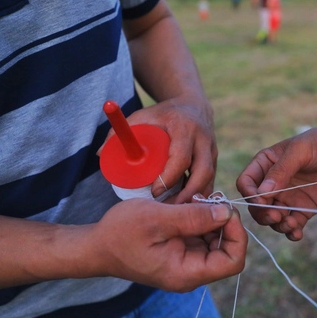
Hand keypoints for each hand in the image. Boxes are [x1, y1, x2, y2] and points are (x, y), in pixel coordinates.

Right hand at [87, 199, 245, 291]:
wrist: (95, 246)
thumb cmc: (120, 233)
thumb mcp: (158, 218)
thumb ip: (194, 217)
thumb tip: (227, 213)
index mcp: (187, 273)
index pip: (233, 261)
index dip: (237, 235)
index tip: (225, 210)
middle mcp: (191, 272)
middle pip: (228, 250)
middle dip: (225, 223)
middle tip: (211, 198)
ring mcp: (186, 263)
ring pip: (216, 241)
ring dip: (213, 219)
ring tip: (196, 200)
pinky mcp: (180, 253)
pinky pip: (202, 237)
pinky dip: (201, 220)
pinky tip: (188, 205)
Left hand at [102, 99, 217, 203]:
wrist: (194, 105)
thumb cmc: (163, 114)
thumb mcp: (142, 117)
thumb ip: (120, 133)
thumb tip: (100, 155)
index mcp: (184, 128)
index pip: (181, 157)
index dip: (168, 178)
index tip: (154, 192)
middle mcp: (203, 139)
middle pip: (203, 172)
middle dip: (187, 195)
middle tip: (168, 210)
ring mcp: (213, 150)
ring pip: (210, 180)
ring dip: (195, 198)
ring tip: (176, 212)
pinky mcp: (216, 160)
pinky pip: (211, 182)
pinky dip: (200, 196)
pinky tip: (188, 207)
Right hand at [236, 125, 316, 240]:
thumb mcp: (299, 151)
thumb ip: (280, 171)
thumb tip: (261, 193)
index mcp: (265, 165)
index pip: (246, 183)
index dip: (249, 194)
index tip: (260, 200)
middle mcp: (272, 184)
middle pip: (256, 205)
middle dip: (263, 214)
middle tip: (276, 215)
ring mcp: (286, 198)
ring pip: (272, 218)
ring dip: (277, 225)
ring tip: (290, 224)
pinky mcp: (302, 209)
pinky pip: (292, 224)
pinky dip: (292, 232)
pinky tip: (297, 234)